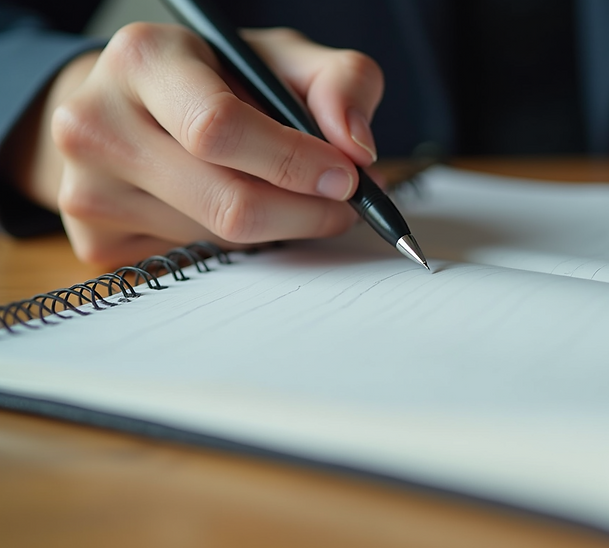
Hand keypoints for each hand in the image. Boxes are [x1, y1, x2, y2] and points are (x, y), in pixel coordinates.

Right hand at [10, 23, 382, 266]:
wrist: (132, 106)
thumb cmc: (217, 79)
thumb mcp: (282, 58)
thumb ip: (341, 81)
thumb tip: (358, 149)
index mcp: (143, 59)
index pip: (219, 128)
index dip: (294, 162)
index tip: (346, 177)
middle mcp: (95, 123)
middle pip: (226, 202)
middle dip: (304, 212)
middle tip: (343, 205)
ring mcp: (87, 190)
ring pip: (219, 240)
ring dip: (276, 228)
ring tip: (286, 196)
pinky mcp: (94, 243)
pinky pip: (196, 264)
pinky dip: (238, 247)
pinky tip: (236, 210)